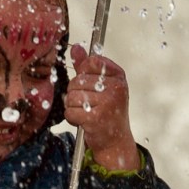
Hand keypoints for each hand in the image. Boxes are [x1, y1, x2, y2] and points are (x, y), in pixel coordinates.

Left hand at [65, 44, 139, 170]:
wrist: (115, 141)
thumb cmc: (107, 111)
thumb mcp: (102, 86)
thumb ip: (87, 66)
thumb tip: (76, 47)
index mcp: (118, 76)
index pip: (91, 62)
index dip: (83, 74)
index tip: (91, 86)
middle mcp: (116, 87)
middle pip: (77, 81)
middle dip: (76, 94)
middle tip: (88, 104)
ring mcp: (107, 102)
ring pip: (72, 97)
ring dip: (73, 107)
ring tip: (86, 112)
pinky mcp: (96, 118)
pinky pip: (70, 111)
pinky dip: (72, 118)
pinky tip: (83, 121)